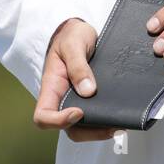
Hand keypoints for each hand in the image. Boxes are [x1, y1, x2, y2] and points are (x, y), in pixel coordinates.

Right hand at [32, 18, 118, 141]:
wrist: (80, 31)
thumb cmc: (71, 35)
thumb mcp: (73, 44)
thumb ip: (78, 66)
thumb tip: (88, 91)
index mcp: (51, 87)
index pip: (43, 116)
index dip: (58, 121)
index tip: (79, 112)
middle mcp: (61, 99)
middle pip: (68, 129)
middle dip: (89, 132)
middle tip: (111, 126)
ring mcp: (75, 101)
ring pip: (83, 128)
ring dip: (100, 130)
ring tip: (120, 124)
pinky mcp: (89, 100)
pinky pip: (94, 117)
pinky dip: (106, 121)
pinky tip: (120, 116)